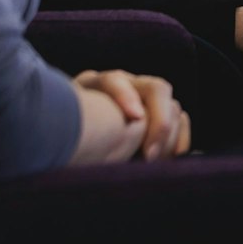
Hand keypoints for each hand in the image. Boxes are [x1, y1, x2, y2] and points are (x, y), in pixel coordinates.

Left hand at [73, 70, 189, 161]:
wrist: (67, 139)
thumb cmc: (63, 137)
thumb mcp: (61, 131)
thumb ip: (73, 132)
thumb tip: (80, 147)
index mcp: (94, 86)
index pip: (113, 81)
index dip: (125, 96)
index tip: (135, 118)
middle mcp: (124, 86)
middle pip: (155, 88)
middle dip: (159, 122)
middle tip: (149, 156)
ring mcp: (144, 98)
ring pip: (172, 105)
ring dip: (170, 134)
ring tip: (155, 162)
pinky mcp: (158, 114)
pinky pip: (180, 119)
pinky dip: (181, 137)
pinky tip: (175, 157)